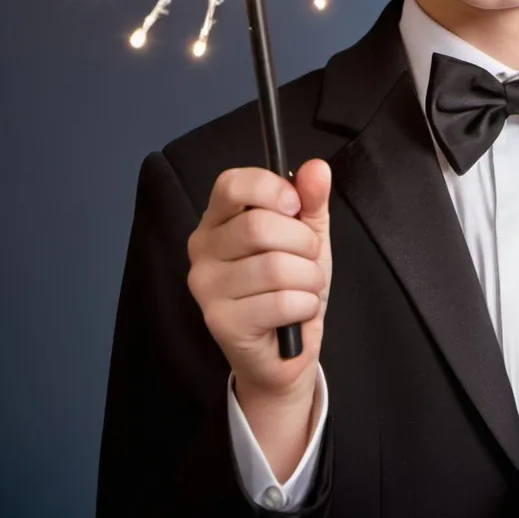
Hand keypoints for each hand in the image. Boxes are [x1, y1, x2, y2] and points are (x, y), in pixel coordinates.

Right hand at [186, 159, 332, 401]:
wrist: (286, 350)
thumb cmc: (291, 285)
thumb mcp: (307, 235)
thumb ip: (311, 199)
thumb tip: (316, 167)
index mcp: (218, 219)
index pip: (231, 184)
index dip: (271, 189)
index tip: (296, 207)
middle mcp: (201, 249)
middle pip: (258, 225)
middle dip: (302, 242)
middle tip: (307, 257)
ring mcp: (206, 287)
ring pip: (274, 266)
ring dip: (308, 277)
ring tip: (303, 287)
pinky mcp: (219, 322)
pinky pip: (280, 301)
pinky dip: (304, 305)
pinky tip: (296, 312)